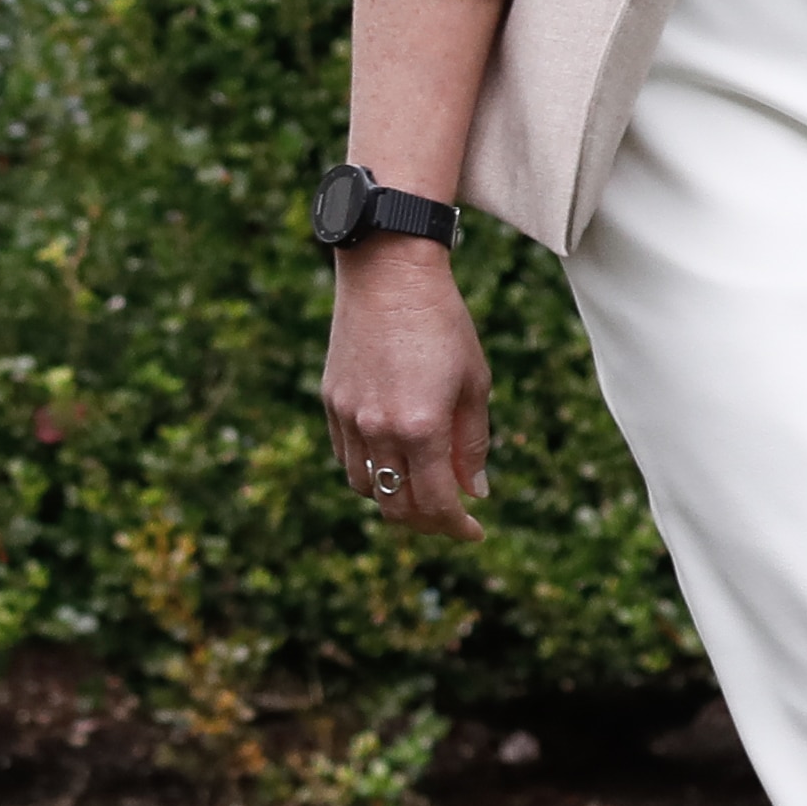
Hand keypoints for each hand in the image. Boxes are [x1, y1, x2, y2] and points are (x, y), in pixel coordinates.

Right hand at [320, 241, 490, 541]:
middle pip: (397, 506)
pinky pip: (347, 456)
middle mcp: (379, 429)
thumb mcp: (475, 384)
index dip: (458, 527)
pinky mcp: (331, 400)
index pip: (437, 503)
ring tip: (420, 490)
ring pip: (366, 487)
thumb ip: (473, 443)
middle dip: (427, 523)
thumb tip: (474, 491)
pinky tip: (393, 460)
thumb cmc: (443, 323)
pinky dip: (370, 471)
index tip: (474, 532)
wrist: (388, 273)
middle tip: (449, 519)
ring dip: (395, 500)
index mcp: (421, 427)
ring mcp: (349, 416)